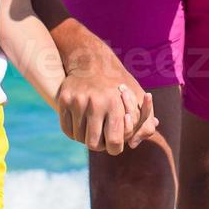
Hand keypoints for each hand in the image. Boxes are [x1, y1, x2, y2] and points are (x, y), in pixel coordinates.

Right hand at [54, 25, 156, 153]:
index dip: (115, 147)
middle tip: (103, 138)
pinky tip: (82, 125)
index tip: (115, 143)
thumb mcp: (138, 97)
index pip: (114, 142)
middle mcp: (95, 103)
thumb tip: (134, 143)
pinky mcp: (64, 100)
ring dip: (86, 138)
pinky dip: (74, 132)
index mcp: (115, 103)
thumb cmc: (119, 84)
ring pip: (79, 138)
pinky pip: (67, 130)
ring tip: (93, 128)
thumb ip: (144, 121)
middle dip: (99, 145)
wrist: (92, 61)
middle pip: (93, 144)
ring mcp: (77, 101)